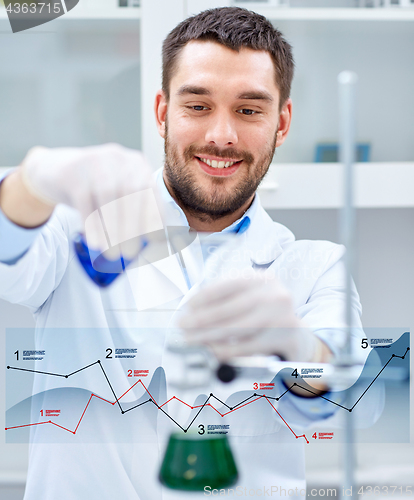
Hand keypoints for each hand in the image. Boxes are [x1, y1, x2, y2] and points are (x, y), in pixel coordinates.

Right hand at [20, 144, 161, 256]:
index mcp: (136, 164)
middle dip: (132, 226)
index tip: (154, 240)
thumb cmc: (94, 189)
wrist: (54, 172)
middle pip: (131, 193)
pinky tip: (94, 242)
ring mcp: (96, 160)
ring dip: (112, 228)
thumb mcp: (118, 194)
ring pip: (108, 197)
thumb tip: (156, 240)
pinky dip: (92, 224)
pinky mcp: (75, 170)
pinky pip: (85, 200)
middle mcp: (119, 158)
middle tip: (130, 253)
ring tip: (112, 252)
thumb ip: (137, 211)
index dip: (154, 215)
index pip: (150, 191)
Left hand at [179, 270, 321, 362]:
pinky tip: (211, 351)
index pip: (228, 285)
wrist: (297, 336)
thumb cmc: (266, 315)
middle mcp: (274, 295)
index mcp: (263, 279)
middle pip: (230, 308)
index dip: (204, 296)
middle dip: (202, 318)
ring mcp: (281, 317)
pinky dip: (225, 350)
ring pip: (236, 328)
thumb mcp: (251, 298)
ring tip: (191, 340)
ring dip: (209, 335)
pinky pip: (246, 347)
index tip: (187, 306)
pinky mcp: (283, 339)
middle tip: (183, 326)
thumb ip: (226, 299)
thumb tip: (192, 310)